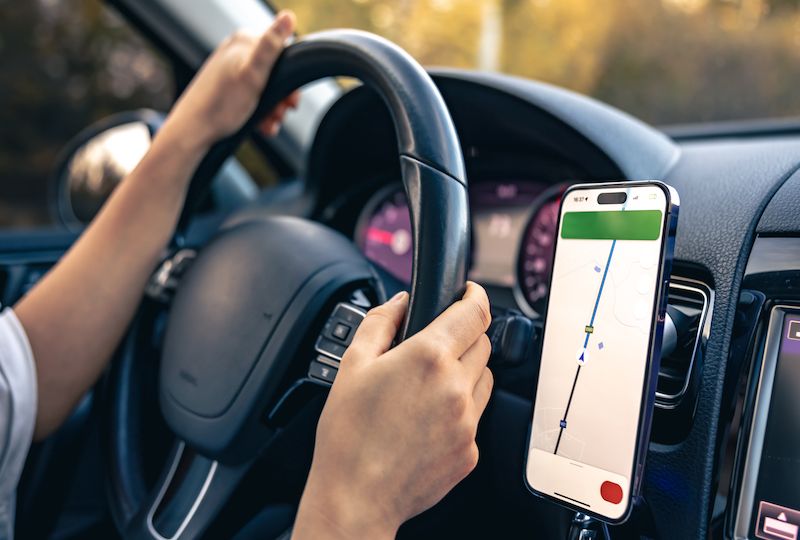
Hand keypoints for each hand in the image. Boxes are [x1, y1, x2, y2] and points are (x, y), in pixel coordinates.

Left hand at [160, 10, 297, 150]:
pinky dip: (261, 110)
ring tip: (269, 123)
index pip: (283, 51)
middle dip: (282, 97)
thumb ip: (271, 46)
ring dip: (273, 108)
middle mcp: (237, 50)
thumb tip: (288, 15)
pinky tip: (261, 124)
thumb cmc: (222, 106)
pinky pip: (252, 95)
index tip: (291, 100)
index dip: (291, 77)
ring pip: (265, 86)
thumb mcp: (253, 76)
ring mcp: (231, 67)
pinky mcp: (227, 85)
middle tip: (280, 115)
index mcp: (244, 41)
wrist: (193, 130)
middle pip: (275, 72)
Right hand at [293, 283, 493, 538]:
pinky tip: (428, 419)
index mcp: (428, 358)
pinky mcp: (470, 450)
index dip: (474, 295)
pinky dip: (460, 409)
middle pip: (483, 343)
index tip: (468, 293)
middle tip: (435, 345)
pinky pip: (476, 416)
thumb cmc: (347, 435)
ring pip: (485, 378)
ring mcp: (467, 422)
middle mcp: (456, 387)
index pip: (475, 312)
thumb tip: (400, 302)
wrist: (355, 496)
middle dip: (465, 334)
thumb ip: (380, 322)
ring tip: (429, 386)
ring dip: (467, 371)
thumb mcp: (352, 364)